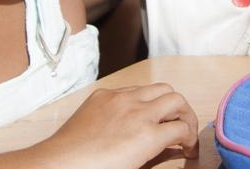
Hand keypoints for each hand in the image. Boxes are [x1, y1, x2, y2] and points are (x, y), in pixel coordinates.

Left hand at [36, 84, 197, 168]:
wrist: (58, 165)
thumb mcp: (136, 167)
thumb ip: (158, 154)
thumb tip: (173, 148)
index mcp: (148, 135)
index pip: (183, 129)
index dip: (191, 140)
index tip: (188, 148)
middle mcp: (138, 111)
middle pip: (177, 100)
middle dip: (185, 114)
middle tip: (183, 127)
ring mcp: (121, 98)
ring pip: (158, 87)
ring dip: (166, 101)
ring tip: (164, 115)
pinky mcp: (104, 94)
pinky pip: (132, 88)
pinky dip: (141, 98)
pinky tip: (135, 112)